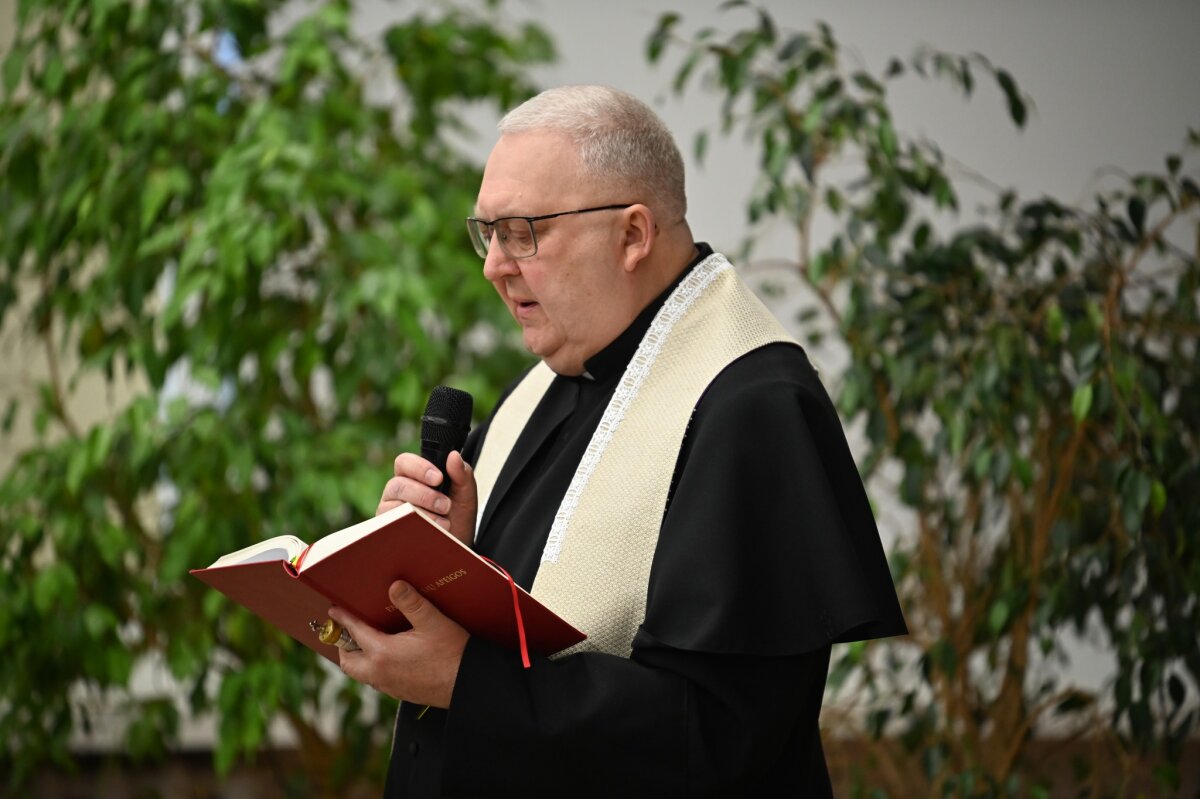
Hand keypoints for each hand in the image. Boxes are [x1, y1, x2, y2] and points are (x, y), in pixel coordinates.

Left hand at [329, 580, 468, 707]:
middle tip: (347, 631)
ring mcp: (389, 686)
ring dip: (358, 659)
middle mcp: (381, 673)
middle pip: (349, 662)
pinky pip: (376, 681)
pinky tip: (388, 657)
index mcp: (383, 654)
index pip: (355, 632)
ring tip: (366, 643)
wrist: (468, 684)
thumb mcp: (432, 621)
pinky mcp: (400, 693)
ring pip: (361, 674)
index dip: (344, 619)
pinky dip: (373, 668)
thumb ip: (411, 603)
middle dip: (344, 646)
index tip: (335, 610)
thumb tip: (395, 586)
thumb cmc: (452, 654)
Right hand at [378, 450, 476, 545]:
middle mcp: (397, 492)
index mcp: (412, 477)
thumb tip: (453, 455)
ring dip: (423, 514)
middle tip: (445, 505)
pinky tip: (430, 532)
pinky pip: (395, 527)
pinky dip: (415, 528)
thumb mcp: (466, 495)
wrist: (457, 546)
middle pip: (398, 485)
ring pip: (397, 506)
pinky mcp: (390, 531)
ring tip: (443, 523)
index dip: (419, 467)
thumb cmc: (458, 517)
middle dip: (424, 495)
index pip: (404, 462)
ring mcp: (391, 512)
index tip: (438, 478)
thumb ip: (462, 474)